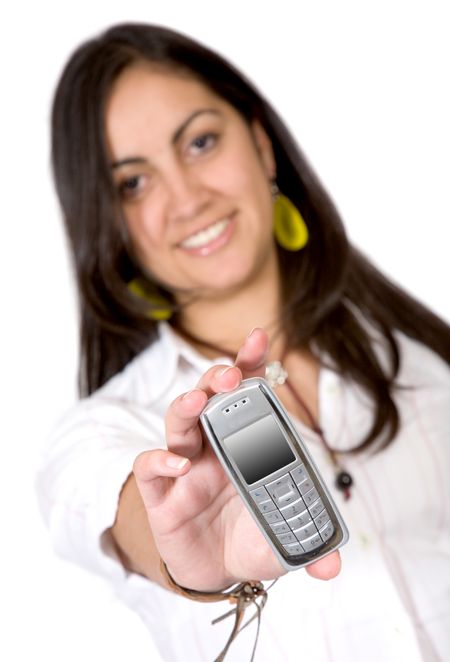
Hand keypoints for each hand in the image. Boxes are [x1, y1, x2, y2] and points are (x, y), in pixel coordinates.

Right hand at [133, 328, 340, 590]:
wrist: (215, 570)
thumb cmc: (248, 538)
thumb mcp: (282, 539)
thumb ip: (307, 546)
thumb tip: (333, 568)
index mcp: (246, 445)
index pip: (247, 396)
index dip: (250, 366)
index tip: (259, 339)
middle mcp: (214, 447)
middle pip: (209, 399)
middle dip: (217, 379)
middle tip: (231, 374)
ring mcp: (185, 468)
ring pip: (178, 422)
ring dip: (187, 406)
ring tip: (199, 400)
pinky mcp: (161, 495)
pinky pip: (151, 467)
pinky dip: (161, 459)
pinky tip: (180, 463)